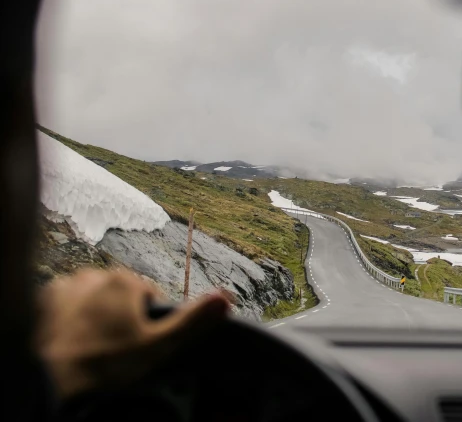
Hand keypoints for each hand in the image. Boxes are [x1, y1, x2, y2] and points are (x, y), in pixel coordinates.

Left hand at [36, 269, 229, 399]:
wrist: (49, 380)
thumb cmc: (106, 363)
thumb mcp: (157, 346)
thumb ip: (191, 320)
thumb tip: (226, 298)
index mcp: (124, 281)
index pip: (148, 296)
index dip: (148, 323)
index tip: (137, 345)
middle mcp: (93, 274)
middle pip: (119, 295)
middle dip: (121, 317)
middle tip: (114, 349)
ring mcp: (64, 287)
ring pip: (93, 298)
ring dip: (95, 315)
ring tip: (92, 346)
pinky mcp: (43, 301)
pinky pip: (66, 304)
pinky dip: (71, 318)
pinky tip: (71, 341)